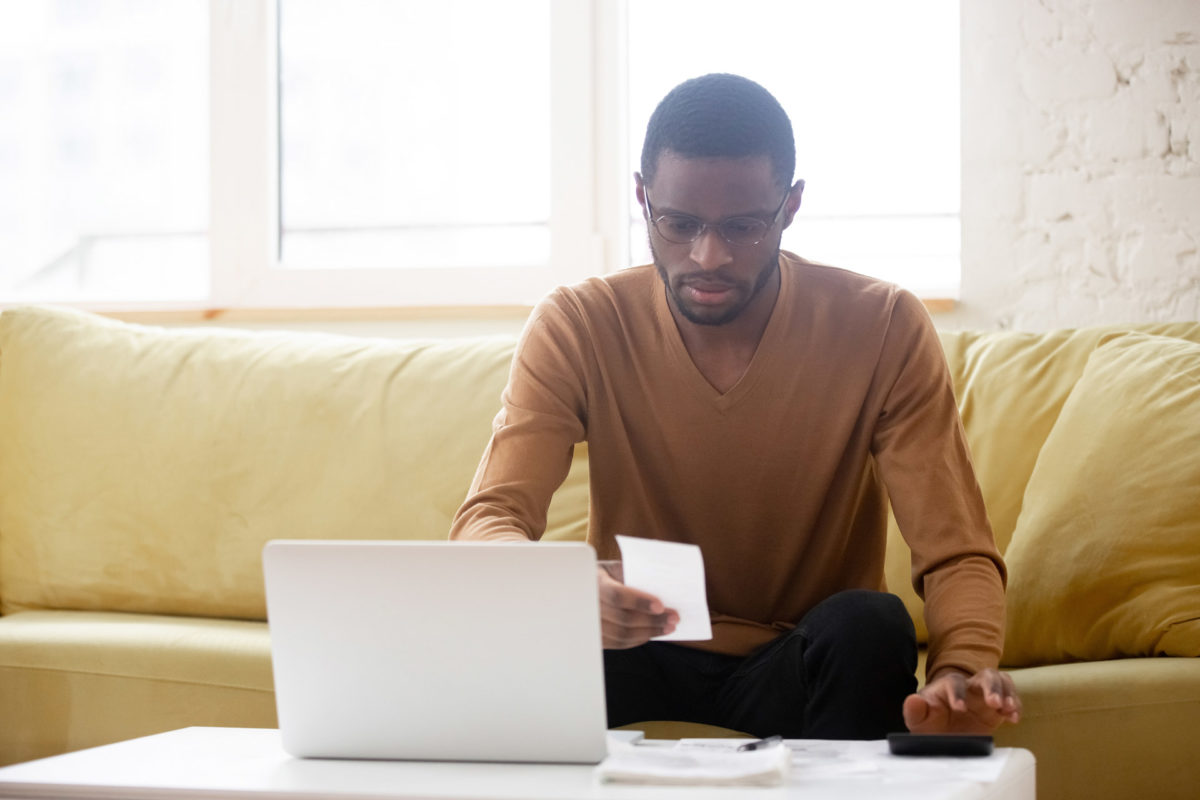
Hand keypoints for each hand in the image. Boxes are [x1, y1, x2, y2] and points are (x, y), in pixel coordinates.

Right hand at [596, 564, 677, 648]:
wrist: (582, 587)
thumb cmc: (605, 575)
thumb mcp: (614, 567)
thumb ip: (632, 573)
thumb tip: (662, 583)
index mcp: (595, 583)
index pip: (618, 596)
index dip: (640, 602)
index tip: (660, 605)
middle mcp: (590, 606)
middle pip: (624, 619)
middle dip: (653, 620)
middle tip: (674, 618)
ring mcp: (591, 625)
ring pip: (622, 635)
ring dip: (649, 632)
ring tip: (669, 627)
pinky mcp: (596, 637)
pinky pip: (619, 643)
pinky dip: (639, 639)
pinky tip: (652, 633)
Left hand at [902, 668, 1021, 733]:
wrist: (944, 734)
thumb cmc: (930, 723)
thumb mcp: (919, 721)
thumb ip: (915, 711)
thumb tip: (913, 700)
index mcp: (948, 686)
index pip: (955, 682)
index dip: (958, 693)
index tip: (960, 709)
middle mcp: (970, 686)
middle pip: (985, 675)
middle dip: (992, 686)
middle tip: (994, 703)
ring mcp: (985, 695)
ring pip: (1001, 681)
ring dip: (1008, 693)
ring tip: (1008, 709)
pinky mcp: (997, 708)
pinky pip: (1011, 699)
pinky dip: (1016, 706)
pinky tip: (1014, 719)